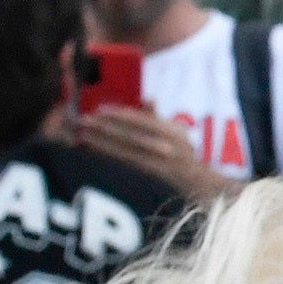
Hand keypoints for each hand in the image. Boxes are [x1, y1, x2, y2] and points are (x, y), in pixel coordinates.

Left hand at [68, 101, 234, 207]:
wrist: (198, 185)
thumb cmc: (182, 154)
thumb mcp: (176, 132)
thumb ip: (157, 117)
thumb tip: (146, 98)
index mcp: (171, 132)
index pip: (140, 120)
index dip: (118, 115)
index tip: (99, 110)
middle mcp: (167, 149)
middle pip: (130, 136)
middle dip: (105, 128)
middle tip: (84, 121)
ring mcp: (159, 167)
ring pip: (125, 153)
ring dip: (102, 143)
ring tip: (84, 136)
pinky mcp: (150, 181)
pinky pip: (125, 168)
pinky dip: (109, 160)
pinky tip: (94, 154)